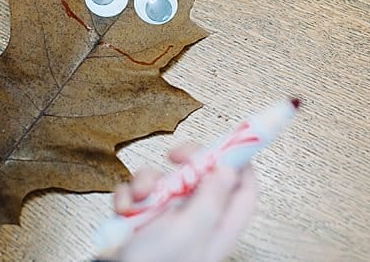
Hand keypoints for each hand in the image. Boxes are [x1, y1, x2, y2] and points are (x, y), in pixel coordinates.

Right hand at [106, 145, 257, 261]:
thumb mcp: (189, 230)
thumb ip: (212, 198)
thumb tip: (229, 168)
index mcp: (220, 228)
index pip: (245, 188)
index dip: (241, 161)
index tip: (234, 138)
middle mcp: (198, 221)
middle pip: (204, 176)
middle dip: (187, 162)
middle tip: (177, 157)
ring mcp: (170, 219)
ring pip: (166, 180)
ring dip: (147, 181)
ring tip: (140, 197)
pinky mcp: (144, 218)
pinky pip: (139, 192)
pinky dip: (128, 195)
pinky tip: (125, 209)